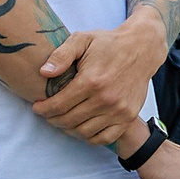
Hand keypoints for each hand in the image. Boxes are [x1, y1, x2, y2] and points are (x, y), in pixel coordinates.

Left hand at [33, 13, 169, 144]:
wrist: (141, 49)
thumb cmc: (109, 44)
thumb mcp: (82, 40)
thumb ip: (61, 55)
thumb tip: (44, 72)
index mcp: (91, 81)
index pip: (58, 105)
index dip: (43, 109)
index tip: (37, 107)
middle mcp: (106, 99)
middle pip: (68, 120)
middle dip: (52, 119)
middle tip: (48, 113)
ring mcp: (119, 110)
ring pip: (84, 132)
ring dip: (68, 129)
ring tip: (63, 119)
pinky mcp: (129, 116)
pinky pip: (104, 138)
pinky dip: (89, 137)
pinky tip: (82, 127)